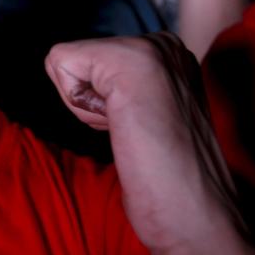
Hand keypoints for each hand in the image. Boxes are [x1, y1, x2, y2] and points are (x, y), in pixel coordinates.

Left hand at [44, 33, 240, 251]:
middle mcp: (163, 42)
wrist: (194, 212)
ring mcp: (150, 47)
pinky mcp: (130, 60)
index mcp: (167, 54)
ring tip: (133, 131)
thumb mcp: (144, 116)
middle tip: (134, 132)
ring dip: (85, 110)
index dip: (98, 105)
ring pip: (64, 62)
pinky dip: (78, 106)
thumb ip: (120, 90)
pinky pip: (59, 63)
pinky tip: (121, 125)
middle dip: (87, 104)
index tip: (138, 129)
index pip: (88, 61)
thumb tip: (77, 75)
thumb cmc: (163, 178)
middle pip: (72, 59)